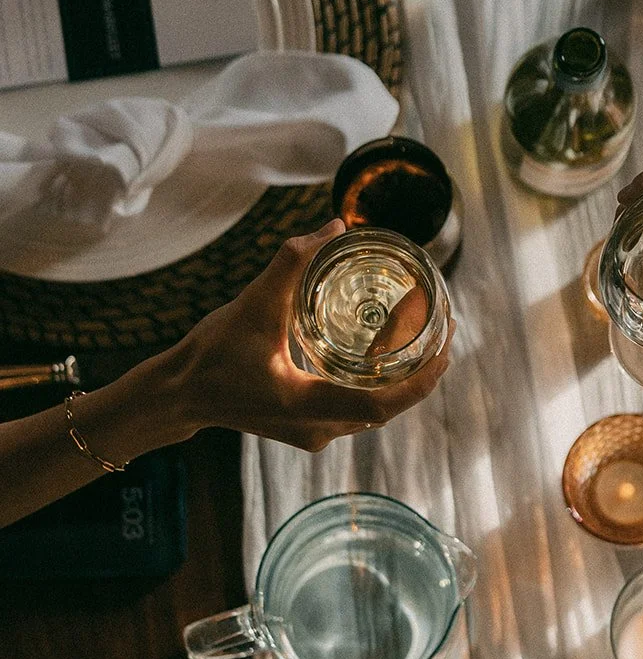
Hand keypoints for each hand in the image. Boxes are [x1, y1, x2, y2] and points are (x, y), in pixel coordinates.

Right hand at [172, 219, 452, 450]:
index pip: (382, 405)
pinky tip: (387, 355)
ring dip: (403, 380)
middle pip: (388, 409)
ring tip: (425, 339)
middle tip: (446, 333)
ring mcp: (314, 433)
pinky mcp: (308, 428)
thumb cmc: (211, 355)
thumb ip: (291, 262)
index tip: (446, 346)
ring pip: (374, 412)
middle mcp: (318, 429)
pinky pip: (357, 409)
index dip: (421, 380)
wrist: (180, 395)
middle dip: (423, 374)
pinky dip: (378, 384)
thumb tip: (334, 225)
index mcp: (307, 407)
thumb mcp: (252, 304)